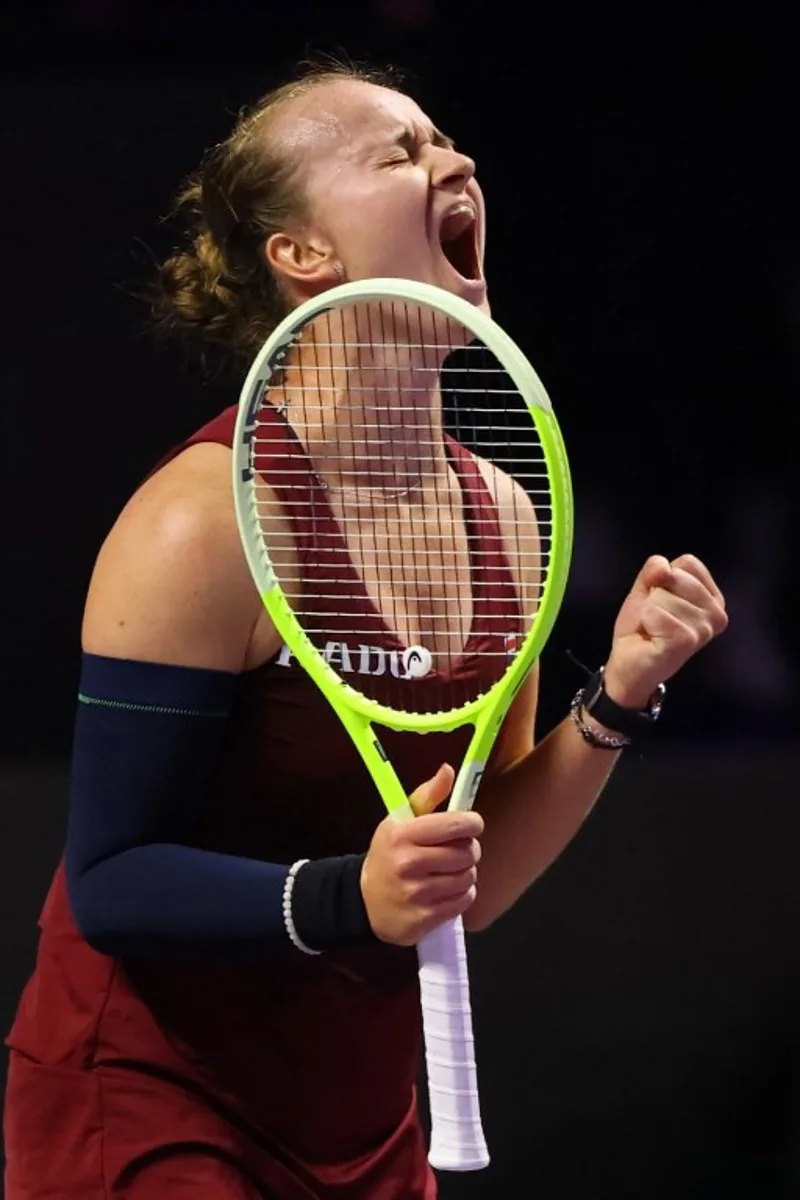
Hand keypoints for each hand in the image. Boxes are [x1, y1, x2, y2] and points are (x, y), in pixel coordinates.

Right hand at [360, 764, 482, 946]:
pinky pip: (464, 900)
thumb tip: (449, 770)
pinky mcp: (425, 918)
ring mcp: (417, 894)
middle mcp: (408, 864)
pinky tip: (447, 889)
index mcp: (403, 835)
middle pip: (467, 852)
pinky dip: (463, 893)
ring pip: (468, 877)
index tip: (471, 824)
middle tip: (458, 849)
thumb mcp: (400, 820)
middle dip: (469, 848)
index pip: (456, 824)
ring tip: (450, 870)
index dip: (472, 823)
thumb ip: (427, 795)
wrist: (364, 900)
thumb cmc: (389, 853)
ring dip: (466, 872)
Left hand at [604, 554, 728, 708]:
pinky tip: (652, 638)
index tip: (661, 601)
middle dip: (654, 595)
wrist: (628, 663)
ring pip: (662, 595)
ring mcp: (704, 629)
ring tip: (653, 630)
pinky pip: (654, 612)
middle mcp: (717, 614)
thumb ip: (654, 571)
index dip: (664, 578)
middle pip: (674, 576)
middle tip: (655, 619)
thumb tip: (663, 566)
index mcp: (714, 598)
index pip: (688, 563)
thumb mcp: (647, 590)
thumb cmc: (643, 626)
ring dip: (648, 611)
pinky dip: (645, 622)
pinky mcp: (686, 641)